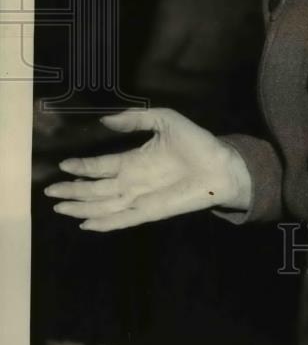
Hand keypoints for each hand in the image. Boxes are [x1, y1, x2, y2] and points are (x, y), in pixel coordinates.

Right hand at [44, 108, 251, 230]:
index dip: (81, 167)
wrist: (221, 164)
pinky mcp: (150, 212)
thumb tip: (106, 120)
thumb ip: (136, 119)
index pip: (100, 167)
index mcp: (134, 160)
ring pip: (102, 206)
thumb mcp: (165, 119)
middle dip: (72, 191)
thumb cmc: (196, 142)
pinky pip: (122, 220)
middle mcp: (132, 181)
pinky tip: (87, 224)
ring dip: (81, 207)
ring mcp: (139, 198)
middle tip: (49, 192)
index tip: (62, 165)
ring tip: (59, 208)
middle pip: (94, 189)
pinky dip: (104, 223)